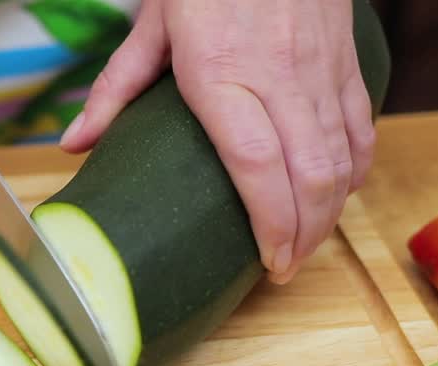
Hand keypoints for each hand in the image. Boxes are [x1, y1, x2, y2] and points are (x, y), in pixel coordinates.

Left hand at [60, 0, 376, 283]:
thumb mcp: (152, 21)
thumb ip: (116, 89)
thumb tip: (76, 145)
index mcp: (222, 72)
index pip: (256, 164)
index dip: (269, 221)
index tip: (268, 262)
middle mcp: (279, 76)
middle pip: (308, 174)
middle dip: (303, 234)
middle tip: (283, 270)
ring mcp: (319, 68)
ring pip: (342, 156)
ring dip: (330, 211)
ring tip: (305, 244)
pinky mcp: (345, 58)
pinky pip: (361, 125)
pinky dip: (354, 168)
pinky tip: (338, 193)